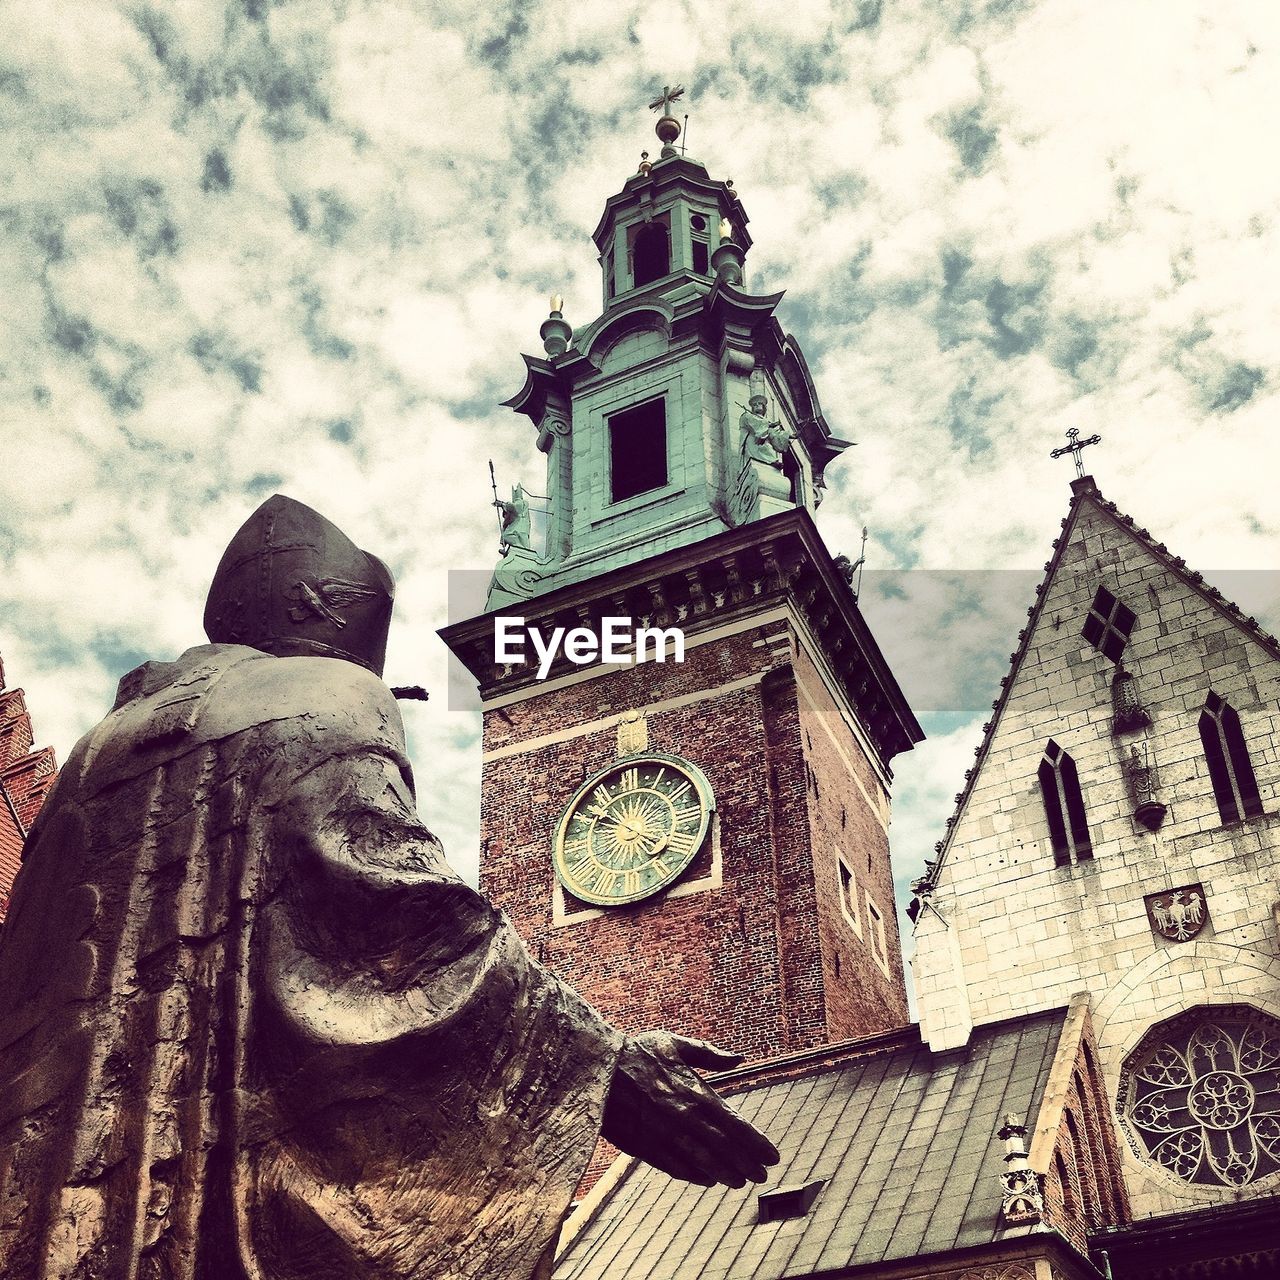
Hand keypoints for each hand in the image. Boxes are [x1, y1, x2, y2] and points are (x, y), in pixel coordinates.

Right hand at [601, 1030, 779, 1187]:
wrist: (594, 1067)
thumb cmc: (636, 1051)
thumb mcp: (673, 1042)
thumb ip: (708, 1053)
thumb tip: (739, 1057)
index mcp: (692, 1090)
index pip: (732, 1122)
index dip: (755, 1141)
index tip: (772, 1155)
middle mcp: (681, 1117)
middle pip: (722, 1147)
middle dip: (746, 1162)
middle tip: (763, 1175)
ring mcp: (662, 1135)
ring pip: (701, 1162)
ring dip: (724, 1173)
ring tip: (740, 1181)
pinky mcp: (643, 1146)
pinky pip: (674, 1166)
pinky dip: (693, 1175)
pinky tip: (707, 1179)